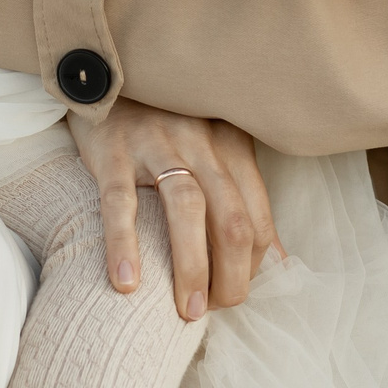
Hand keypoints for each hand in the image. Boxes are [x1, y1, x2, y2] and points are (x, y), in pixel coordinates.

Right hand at [67, 98, 280, 320]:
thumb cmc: (166, 127)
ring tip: (188, 310)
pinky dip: (125, 245)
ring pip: (187, 210)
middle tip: (213, 311)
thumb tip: (280, 262)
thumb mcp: (214, 153)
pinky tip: (128, 284)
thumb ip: (244, 202)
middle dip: (230, 277)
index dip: (252, 267)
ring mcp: (157, 144)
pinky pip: (121, 203)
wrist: (107, 75)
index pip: (258, 219)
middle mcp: (202, 143)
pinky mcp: (113, 151)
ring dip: (191, 268)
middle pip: (232, 219)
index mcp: (232, 146)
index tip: (232, 293)